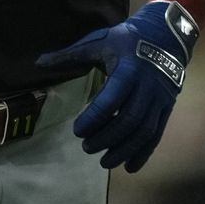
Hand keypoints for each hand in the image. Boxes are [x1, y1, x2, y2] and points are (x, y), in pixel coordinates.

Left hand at [34, 0, 199, 172]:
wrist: (166, 36)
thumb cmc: (125, 39)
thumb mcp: (96, 42)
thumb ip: (68, 55)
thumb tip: (38, 63)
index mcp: (127, 69)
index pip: (111, 99)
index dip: (94, 118)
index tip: (77, 131)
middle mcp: (147, 87)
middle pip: (128, 120)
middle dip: (107, 138)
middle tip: (87, 148)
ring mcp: (160, 99)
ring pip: (144, 132)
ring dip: (124, 150)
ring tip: (105, 162)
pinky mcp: (167, 107)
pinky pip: (156, 134)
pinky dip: (143, 153)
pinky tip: (129, 167)